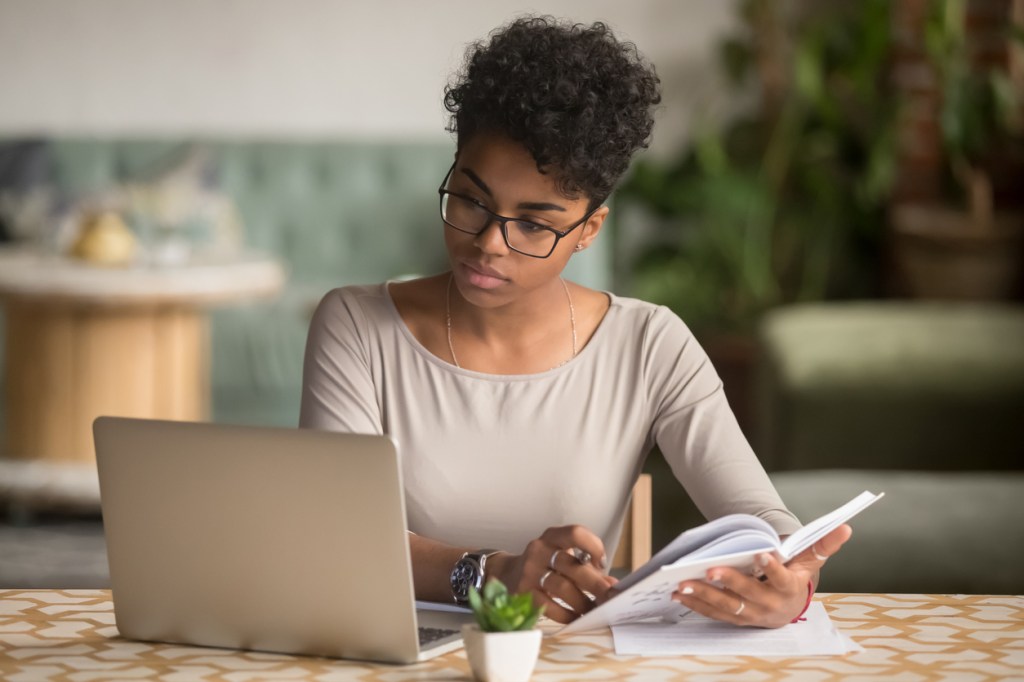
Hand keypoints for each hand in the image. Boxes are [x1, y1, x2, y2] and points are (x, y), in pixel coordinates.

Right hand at [488, 525, 617, 623]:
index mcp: (552, 537)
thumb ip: (586, 567)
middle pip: (572, 565)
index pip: (575, 533)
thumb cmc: (544, 565)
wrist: (506, 574)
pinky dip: (566, 614)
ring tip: (594, 611)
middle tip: (610, 597)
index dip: (593, 546)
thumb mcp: (562, 557)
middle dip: (595, 583)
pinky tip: (576, 617)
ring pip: (562, 587)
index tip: (601, 563)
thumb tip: (612, 585)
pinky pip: (549, 606)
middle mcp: (539, 550)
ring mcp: (529, 571)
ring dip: (582, 602)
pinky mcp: (523, 592)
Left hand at [671, 524, 851, 627]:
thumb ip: (823, 544)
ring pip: (727, 607)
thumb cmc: (797, 577)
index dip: (773, 567)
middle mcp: (770, 606)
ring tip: (684, 584)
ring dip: (704, 596)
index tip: (762, 554)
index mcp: (790, 589)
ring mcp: (751, 615)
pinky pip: (714, 614)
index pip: (782, 578)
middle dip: (729, 582)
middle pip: (748, 594)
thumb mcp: (810, 561)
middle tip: (709, 570)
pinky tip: (679, 594)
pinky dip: (696, 604)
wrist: (788, 607)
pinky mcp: (735, 619)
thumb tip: (846, 526)